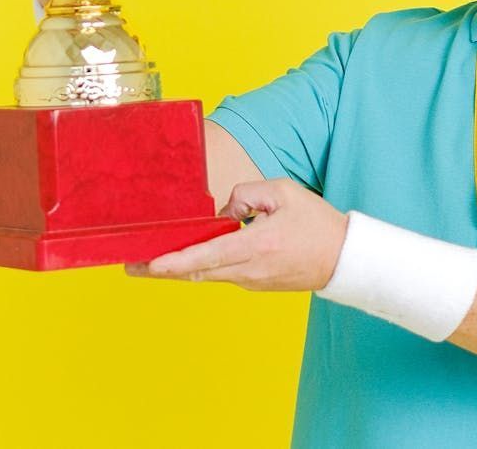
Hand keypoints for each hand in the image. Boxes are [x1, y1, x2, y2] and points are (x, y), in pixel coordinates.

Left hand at [125, 179, 349, 291]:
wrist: (344, 259)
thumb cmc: (316, 223)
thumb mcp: (283, 192)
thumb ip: (246, 194)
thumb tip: (223, 212)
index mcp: (255, 245)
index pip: (206, 255)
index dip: (174, 261)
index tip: (148, 264)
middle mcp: (249, 269)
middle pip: (196, 272)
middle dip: (162, 270)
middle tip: (131, 265)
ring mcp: (252, 281)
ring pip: (207, 275)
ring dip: (181, 268)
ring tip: (150, 262)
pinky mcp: (256, 284)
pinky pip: (222, 274)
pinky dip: (202, 267)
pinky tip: (188, 258)